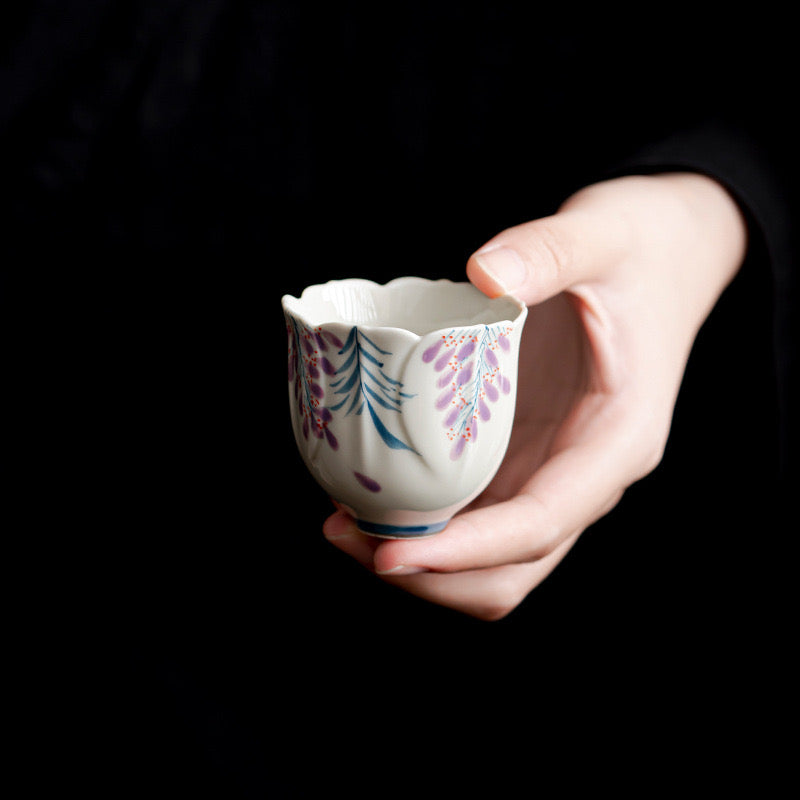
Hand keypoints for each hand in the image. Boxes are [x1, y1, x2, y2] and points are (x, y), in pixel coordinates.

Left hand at [322, 173, 746, 619]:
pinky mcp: (528, 453)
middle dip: (432, 576)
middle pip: (512, 567)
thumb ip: (548, 250)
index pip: (541, 523)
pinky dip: (429, 524)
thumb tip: (483, 273)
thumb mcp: (602, 234)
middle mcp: (587, 473)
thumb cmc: (640, 248)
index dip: (466, 552)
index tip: (390, 555)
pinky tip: (377, 495)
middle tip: (347, 539)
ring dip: (425, 561)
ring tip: (345, 526)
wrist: (668, 252)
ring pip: (493, 557)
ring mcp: (556, 469)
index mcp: (616, 440)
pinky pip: (478, 512)